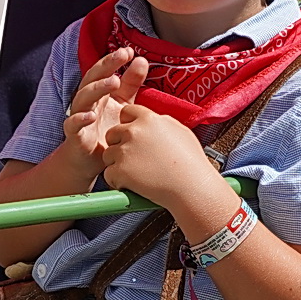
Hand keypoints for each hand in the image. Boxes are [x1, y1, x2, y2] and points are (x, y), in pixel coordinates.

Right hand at [63, 48, 147, 176]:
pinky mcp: (74, 135)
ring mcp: (79, 117)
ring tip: (113, 81)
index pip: (103, 71)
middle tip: (121, 56)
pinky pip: (72, 124)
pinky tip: (90, 115)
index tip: (129, 51)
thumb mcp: (122, 104)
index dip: (113, 60)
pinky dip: (80, 119)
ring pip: (83, 97)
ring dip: (97, 88)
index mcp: (98, 92)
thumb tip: (142, 60)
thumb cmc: (106, 129)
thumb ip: (130, 83)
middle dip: (105, 66)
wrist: (90, 161)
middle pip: (92, 78)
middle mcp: (87, 101)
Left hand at [100, 102, 216, 209]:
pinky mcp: (120, 170)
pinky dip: (118, 182)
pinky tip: (134, 185)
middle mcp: (134, 131)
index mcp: (149, 119)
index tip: (134, 137)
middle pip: (112, 133)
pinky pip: (109, 174)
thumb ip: (162, 124)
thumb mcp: (181, 132)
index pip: (126, 112)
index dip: (128, 125)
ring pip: (108, 155)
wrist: (193, 187)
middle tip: (134, 159)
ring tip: (137, 174)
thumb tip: (153, 123)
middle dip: (119, 145)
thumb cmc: (192, 164)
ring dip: (118, 165)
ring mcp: (125, 151)